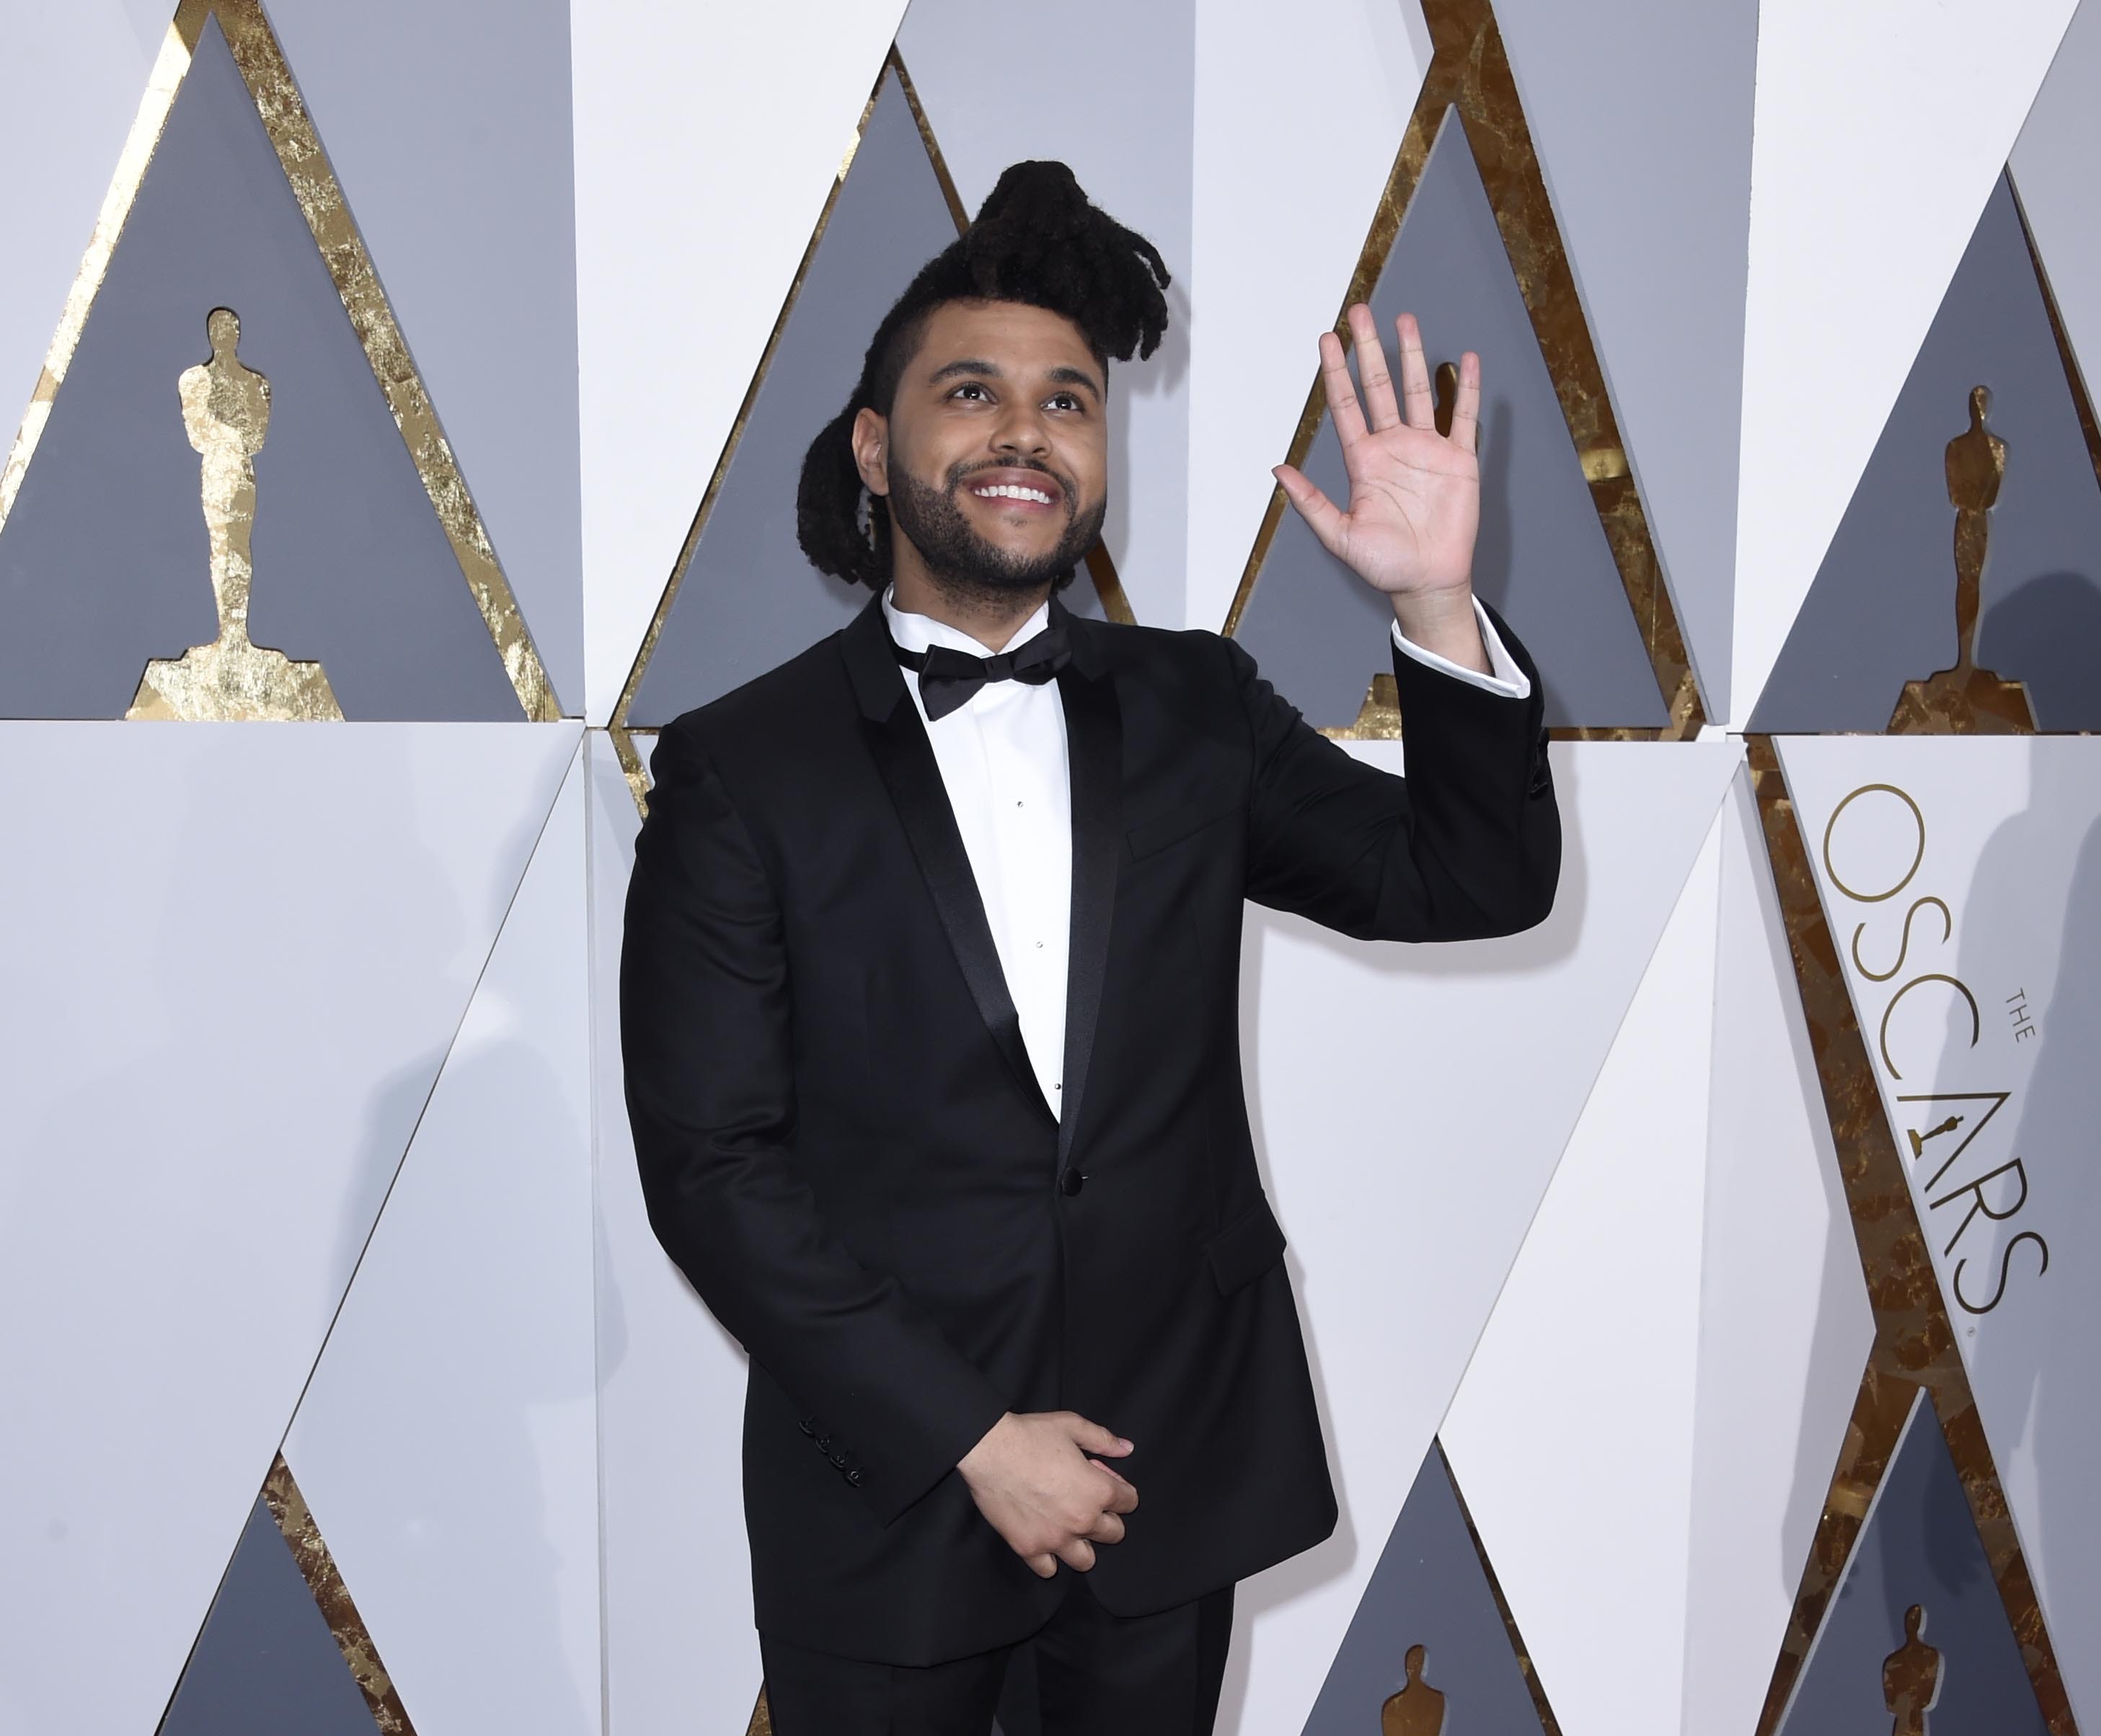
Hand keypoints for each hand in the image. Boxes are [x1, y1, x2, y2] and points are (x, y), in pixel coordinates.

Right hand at [957, 1410, 1138, 1577]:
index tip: (1103, 1481)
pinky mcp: (1029, 1548)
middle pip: (1115, 1533)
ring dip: (1082, 1544)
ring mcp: (1055, 1539)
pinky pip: (1048, 1569)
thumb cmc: (1031, 1435)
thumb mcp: (1072, 1425)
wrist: (988, 1450)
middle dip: (1107, 1517)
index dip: (1119, 1488)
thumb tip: (1127, 1448)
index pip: (1130, 1501)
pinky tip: (1044, 1538)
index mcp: (1098, 1491)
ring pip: (1086, 1560)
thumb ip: (1103, 1439)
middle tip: (1086, 1502)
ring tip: (1067, 1526)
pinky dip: (1049, 1558)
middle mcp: (1082, 1521)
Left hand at [1274, 307, 1482, 644]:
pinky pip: (1462, 417)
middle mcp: (1394, 447)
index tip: (1328, 340)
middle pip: (1380, 387)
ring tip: (1404, 321)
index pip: (1347, 406)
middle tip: (1359, 313)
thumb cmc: (1384, 564)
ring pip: (1418, 392)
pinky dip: (1466, 389)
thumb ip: (1310, 501)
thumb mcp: (1339, 535)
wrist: (1427, 582)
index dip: (1337, 373)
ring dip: (1412, 356)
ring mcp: (1427, 449)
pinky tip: (1465, 361)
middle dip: (1370, 350)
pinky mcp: (1459, 460)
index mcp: (1364, 461)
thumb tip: (1277, 470)